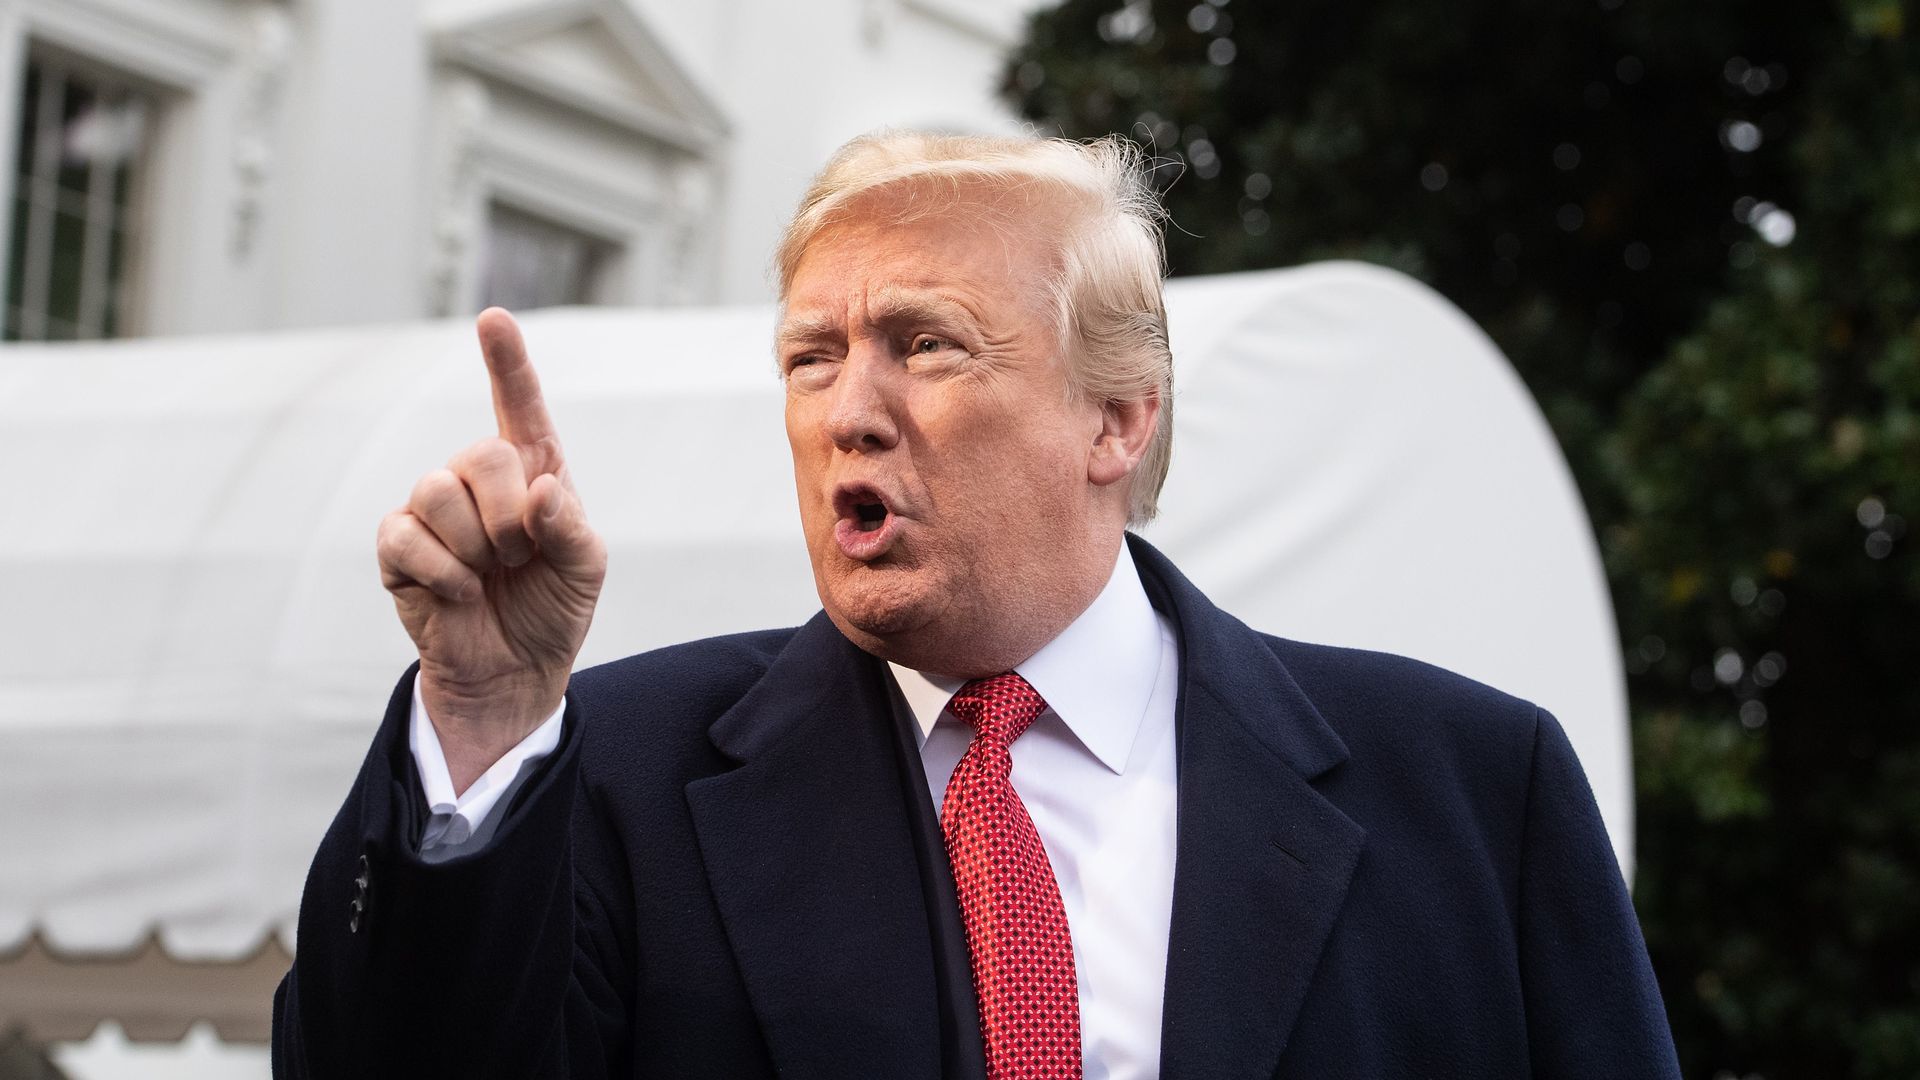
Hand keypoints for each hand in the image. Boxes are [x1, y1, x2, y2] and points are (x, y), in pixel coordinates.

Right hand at [376, 308, 606, 790]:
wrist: (514, 672)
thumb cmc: (553, 609)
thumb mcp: (584, 569)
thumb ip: (571, 526)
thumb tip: (541, 490)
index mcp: (533, 471)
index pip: (520, 406)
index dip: (507, 362)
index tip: (494, 319)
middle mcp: (478, 479)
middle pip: (482, 454)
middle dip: (509, 516)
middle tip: (520, 557)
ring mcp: (432, 509)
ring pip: (437, 490)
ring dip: (476, 546)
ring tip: (489, 575)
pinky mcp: (398, 546)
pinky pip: (406, 534)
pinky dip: (444, 572)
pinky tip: (459, 593)